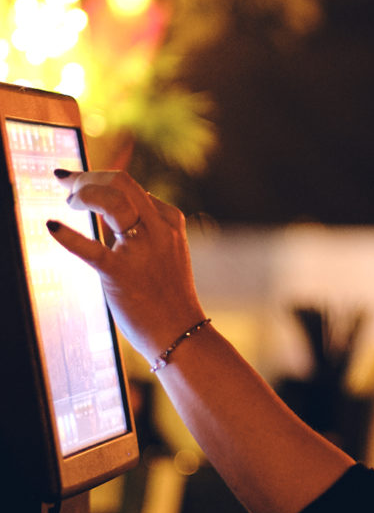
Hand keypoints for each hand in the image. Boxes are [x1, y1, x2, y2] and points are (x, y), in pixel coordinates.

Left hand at [47, 169, 205, 363]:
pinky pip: (90, 248)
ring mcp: (141, 250)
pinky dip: (68, 235)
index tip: (83, 185)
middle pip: (122, 182)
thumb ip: (143, 231)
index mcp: (169, 223)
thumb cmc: (169, 298)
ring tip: (69, 203)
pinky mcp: (120, 274)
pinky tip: (52, 226)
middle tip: (68, 187)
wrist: (181, 335)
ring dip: (84, 193)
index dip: (102, 180)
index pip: (133, 188)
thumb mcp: (166, 254)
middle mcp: (158, 230)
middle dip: (89, 177)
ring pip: (111, 199)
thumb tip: (108, 211)